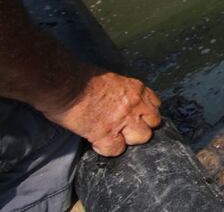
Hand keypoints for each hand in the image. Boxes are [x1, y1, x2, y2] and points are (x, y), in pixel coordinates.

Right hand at [42, 69, 161, 156]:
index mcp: (136, 88)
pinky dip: (106, 149)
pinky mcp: (106, 133)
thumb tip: (120, 103)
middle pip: (153, 123)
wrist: (64, 84)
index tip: (138, 118)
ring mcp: (123, 119)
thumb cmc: (80, 78)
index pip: (155, 105)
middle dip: (141, 127)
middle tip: (126, 129)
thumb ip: (122, 92)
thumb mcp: (111, 80)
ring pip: (141, 138)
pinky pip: (116, 150)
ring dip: (128, 140)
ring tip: (113, 137)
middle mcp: (135, 104)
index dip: (146, 114)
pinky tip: (96, 142)